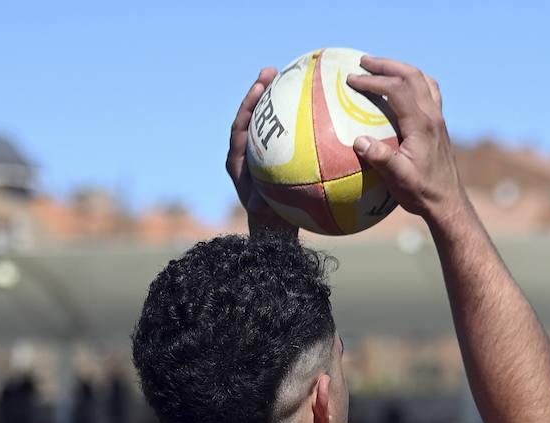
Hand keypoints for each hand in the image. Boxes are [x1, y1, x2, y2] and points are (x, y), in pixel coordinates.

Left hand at [227, 69, 298, 234]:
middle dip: (260, 91)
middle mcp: (246, 149)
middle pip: (252, 115)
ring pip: (267, 119)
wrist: (274, 225)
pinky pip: (283, 130)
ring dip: (275, 98)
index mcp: (238, 160)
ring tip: (287, 75)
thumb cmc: (270, 219)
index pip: (240, 127)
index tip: (259, 89)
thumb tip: (256, 206)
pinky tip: (310, 103)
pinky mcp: (274, 151)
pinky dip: (292, 115)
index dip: (248, 107)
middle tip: (272, 71)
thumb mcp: (264, 214)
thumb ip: (258, 206)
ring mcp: (261, 149)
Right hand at [347, 57, 468, 227]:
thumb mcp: (399, 179)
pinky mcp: (439, 125)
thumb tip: (358, 141)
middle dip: (386, 65)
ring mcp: (438, 119)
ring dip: (401, 69)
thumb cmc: (422, 193)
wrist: (448, 203)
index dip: (373, 80)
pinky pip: (429, 92)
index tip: (351, 81)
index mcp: (421, 124)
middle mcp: (433, 116)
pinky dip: (413, 82)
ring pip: (422, 80)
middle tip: (363, 62)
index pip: (396, 88)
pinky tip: (401, 89)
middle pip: (411, 75)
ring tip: (381, 69)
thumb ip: (381, 159)